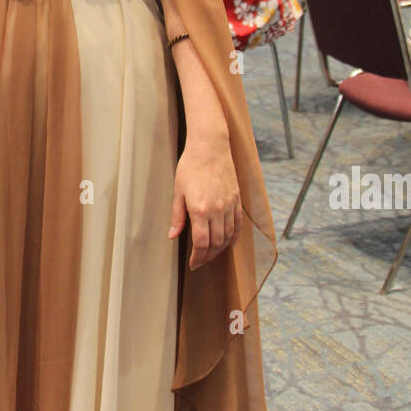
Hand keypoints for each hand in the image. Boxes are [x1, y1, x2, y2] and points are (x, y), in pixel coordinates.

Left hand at [169, 138, 242, 269]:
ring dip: (220, 249)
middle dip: (207, 256)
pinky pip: (238, 225)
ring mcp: (229, 205)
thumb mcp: (178, 192)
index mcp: (200, 210)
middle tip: (200, 262)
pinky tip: (229, 243)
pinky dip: (234, 237)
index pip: (201, 243)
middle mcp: (217, 210)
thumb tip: (173, 236)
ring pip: (228, 236)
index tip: (193, 263)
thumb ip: (177, 216)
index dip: (198, 257)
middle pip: (216, 243)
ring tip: (211, 254)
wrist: (210, 147)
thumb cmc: (190, 166)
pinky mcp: (237, 200)